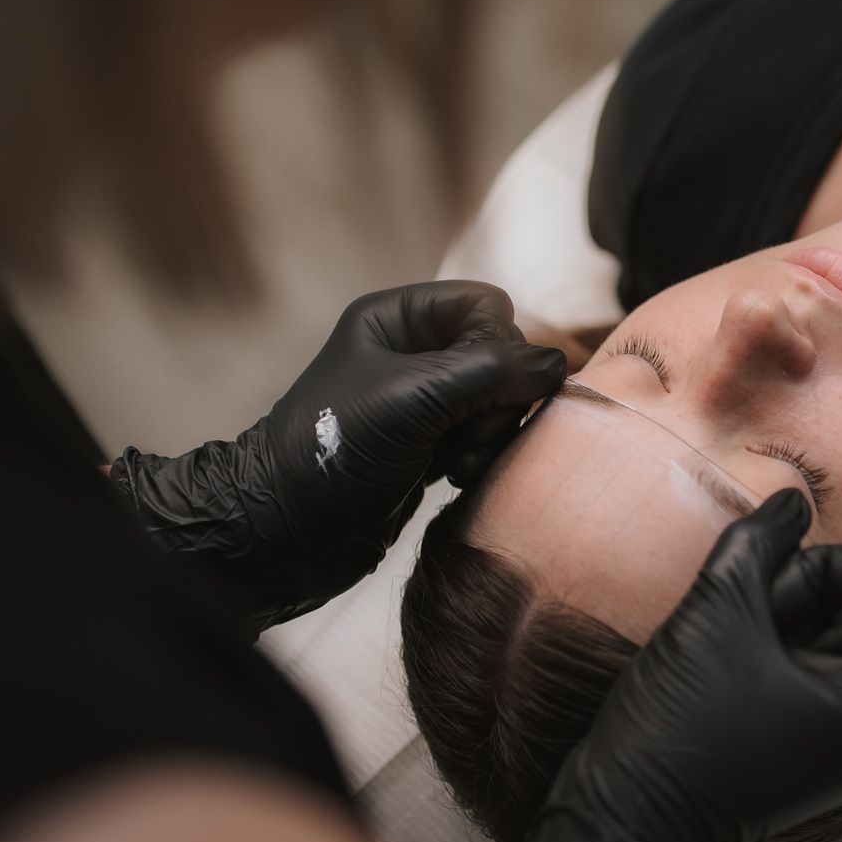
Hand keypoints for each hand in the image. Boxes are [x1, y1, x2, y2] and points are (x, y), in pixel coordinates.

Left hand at [111, 282, 564, 630]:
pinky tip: (458, 479)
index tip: (484, 391)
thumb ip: (491, 372)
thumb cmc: (334, 454)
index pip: (486, 306)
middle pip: (500, 353)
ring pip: (498, 399)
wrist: (282, 535)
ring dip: (493, 433)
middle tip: (468, 436)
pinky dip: (481, 455)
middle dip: (499, 397)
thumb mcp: (413, 400)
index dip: (500, 344)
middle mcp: (410, 352)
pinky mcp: (428, 447)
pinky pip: (483, 435)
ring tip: (462, 465)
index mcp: (396, 318)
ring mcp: (421, 402)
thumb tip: (559, 364)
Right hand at [476, 490, 841, 841]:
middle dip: (805, 597)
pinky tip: (729, 675)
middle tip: (744, 627)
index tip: (762, 604)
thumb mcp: (716, 612)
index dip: (822, 569)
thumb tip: (793, 502)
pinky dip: (778, 657)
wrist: (626, 828)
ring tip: (732, 653)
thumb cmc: (672, 728)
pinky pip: (818, 675)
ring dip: (787, 625)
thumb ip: (761, 542)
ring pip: (838, 638)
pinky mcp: (813, 754)